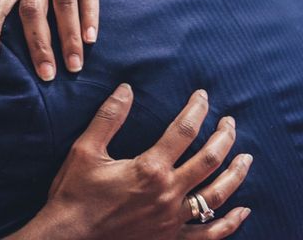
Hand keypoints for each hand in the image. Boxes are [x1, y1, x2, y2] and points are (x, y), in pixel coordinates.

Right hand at [18, 85, 251, 239]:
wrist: (69, 236)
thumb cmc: (74, 192)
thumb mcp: (84, 149)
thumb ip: (108, 117)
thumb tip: (126, 89)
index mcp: (149, 168)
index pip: (183, 131)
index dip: (196, 110)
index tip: (202, 96)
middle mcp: (167, 193)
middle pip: (208, 160)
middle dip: (223, 137)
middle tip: (230, 122)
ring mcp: (172, 220)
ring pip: (216, 195)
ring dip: (235, 174)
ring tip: (246, 157)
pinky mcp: (170, 239)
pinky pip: (209, 234)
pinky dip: (229, 223)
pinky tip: (242, 212)